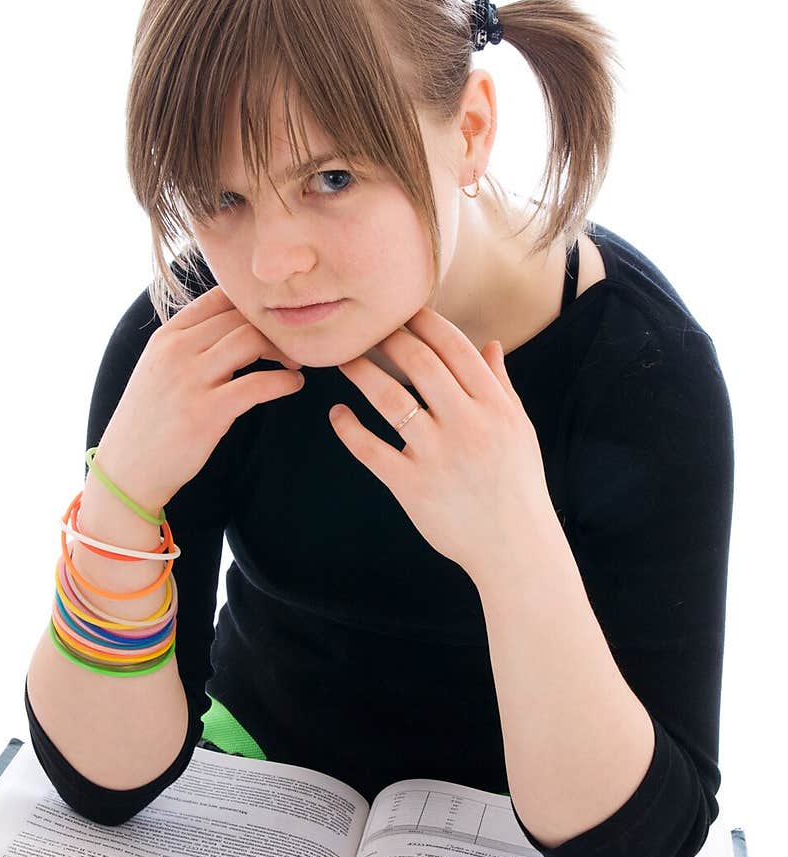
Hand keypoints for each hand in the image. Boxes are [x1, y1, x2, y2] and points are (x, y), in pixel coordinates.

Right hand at [95, 286, 303, 512]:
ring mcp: (190, 380)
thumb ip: (189, 343)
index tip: (272, 322)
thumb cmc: (150, 420)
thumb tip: (232, 325)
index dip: (253, 305)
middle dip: (274, 328)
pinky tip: (293, 385)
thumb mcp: (159, 368)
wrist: (128, 468)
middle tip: (292, 346)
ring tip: (294, 365)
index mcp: (167, 336)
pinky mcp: (207, 412)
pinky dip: (284, 381)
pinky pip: (258, 384)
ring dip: (283, 350)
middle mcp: (176, 350)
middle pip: (240, 317)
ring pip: (251, 341)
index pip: (219, 297)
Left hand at [329, 306, 553, 579]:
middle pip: (418, 363)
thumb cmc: (517, 485)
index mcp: (494, 406)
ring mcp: (437, 455)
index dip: (425, 321)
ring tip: (340, 359)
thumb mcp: (519, 430)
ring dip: (360, 372)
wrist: (514, 547)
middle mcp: (466, 424)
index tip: (402, 308)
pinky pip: (370, 449)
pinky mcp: (411, 486)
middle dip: (387, 337)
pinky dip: (348, 428)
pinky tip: (337, 414)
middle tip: (364, 326)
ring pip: (389, 399)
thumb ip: (501, 385)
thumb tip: (490, 345)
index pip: (455, 348)